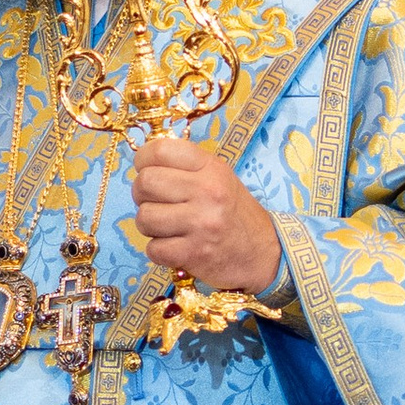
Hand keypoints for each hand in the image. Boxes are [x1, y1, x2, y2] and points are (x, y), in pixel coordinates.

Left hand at [130, 137, 281, 293]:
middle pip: (145, 182)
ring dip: (149, 225)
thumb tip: (143, 162)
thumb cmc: (233, 213)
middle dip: (142, 195)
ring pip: (144, 217)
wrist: (262, 253)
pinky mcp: (194, 253)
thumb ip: (185, 166)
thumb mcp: (218, 177)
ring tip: (167, 226)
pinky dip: (158, 250)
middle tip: (156, 202)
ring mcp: (201, 224)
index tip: (146, 169)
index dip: (143, 160)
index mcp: (211, 168)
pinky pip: (153, 248)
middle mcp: (207, 192)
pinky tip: (174, 246)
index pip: (161, 150)